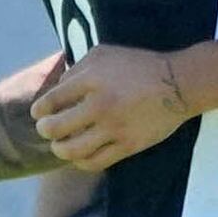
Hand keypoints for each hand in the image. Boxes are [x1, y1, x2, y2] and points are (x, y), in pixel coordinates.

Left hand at [31, 45, 191, 170]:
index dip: (40, 109)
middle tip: (46, 129)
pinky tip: (80, 156)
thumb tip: (57, 88)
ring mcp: (114, 128)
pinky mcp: (128, 145)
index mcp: (92, 80)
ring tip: (60, 146)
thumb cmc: (139, 65)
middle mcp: (100, 105)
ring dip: (60, 150)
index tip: (38, 113)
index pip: (52, 100)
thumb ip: (77, 69)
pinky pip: (95, 162)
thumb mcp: (104, 54)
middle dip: (45, 130)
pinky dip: (81, 162)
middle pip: (56, 128)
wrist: (179, 84)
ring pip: (72, 150)